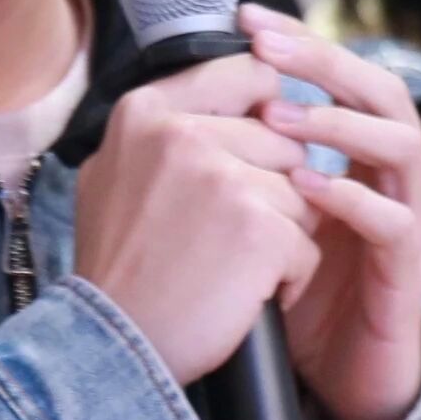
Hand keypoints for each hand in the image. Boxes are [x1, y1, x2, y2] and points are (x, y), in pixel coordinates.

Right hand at [75, 51, 320, 386]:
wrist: (111, 347)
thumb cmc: (120, 268)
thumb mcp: (115, 173)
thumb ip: (168, 127)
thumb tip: (240, 93)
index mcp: (146, 110)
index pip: (250, 73)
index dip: (267, 115)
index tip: (256, 152)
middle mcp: (182, 132)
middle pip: (284, 139)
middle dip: (275, 188)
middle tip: (227, 234)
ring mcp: (222, 176)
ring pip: (303, 191)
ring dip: (284, 235)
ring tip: (232, 265)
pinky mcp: (259, 226)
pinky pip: (309, 242)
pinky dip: (288, 278)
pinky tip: (245, 293)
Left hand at [248, 7, 420, 419]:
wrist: (335, 377)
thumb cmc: (293, 285)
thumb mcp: (259, 210)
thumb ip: (240, 160)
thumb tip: (179, 101)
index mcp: (358, 152)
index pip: (342, 75)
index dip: (300, 43)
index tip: (247, 19)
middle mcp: (393, 174)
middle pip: (380, 91)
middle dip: (324, 62)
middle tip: (268, 46)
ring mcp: (409, 218)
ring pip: (399, 145)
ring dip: (338, 124)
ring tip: (282, 115)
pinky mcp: (406, 269)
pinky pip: (393, 222)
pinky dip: (350, 200)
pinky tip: (306, 188)